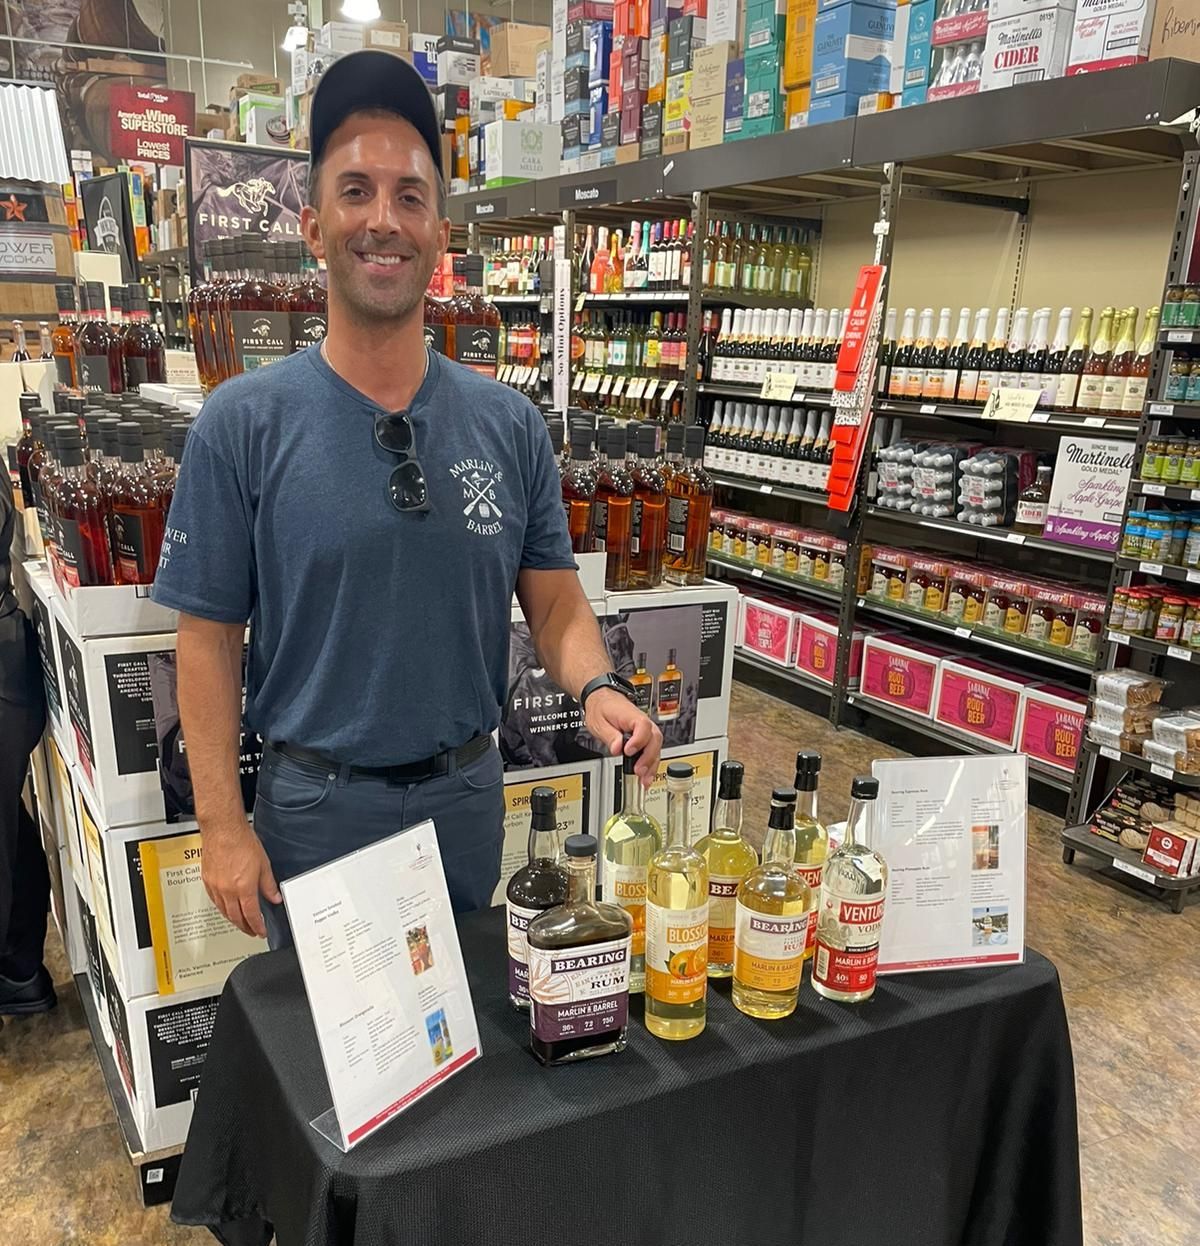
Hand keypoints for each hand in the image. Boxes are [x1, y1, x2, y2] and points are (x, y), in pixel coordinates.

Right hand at [200, 815, 280, 938]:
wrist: (223, 829)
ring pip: (223, 911)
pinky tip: (226, 907)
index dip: (257, 926)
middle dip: (245, 927)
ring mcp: (215, 886)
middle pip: (235, 917)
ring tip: (240, 922)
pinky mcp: (207, 881)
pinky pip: (214, 901)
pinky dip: (222, 908)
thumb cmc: (242, 842)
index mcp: (243, 888)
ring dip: (233, 919)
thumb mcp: (263, 864)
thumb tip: (275, 897)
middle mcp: (227, 890)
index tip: (261, 931)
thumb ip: (268, 885)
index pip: (250, 915)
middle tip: (251, 930)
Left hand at [585, 688, 662, 785]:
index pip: (642, 726)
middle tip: (638, 771)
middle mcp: (643, 723)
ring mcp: (647, 731)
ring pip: (656, 748)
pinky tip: (646, 778)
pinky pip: (652, 752)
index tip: (628, 751)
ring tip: (644, 780)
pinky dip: (650, 766)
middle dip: (648, 758)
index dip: (638, 740)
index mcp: (631, 715)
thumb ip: (609, 736)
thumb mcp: (599, 722)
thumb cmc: (602, 708)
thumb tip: (617, 748)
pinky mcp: (645, 739)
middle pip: (655, 739)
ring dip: (651, 765)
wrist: (603, 701)